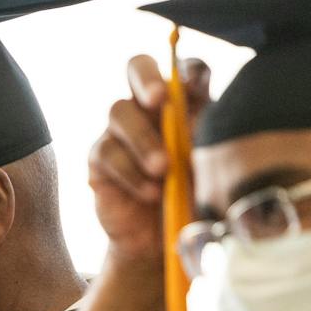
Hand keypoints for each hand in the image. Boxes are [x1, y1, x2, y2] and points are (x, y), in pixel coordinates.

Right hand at [87, 54, 212, 267]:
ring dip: (142, 139)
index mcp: (183, 102)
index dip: (189, 71)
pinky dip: (131, 173)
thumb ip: (205, 138)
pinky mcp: (100, 160)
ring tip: (162, 169)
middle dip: (147, 78)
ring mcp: (120, 130)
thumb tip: (199, 116)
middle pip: (137, 66)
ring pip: (118, 110)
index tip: (199, 86)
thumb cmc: (194, 199)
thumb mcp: (210, 168)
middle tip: (160, 100)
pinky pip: (108, 153)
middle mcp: (148, 108)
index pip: (184, 69)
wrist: (164, 244)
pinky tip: (152, 193)